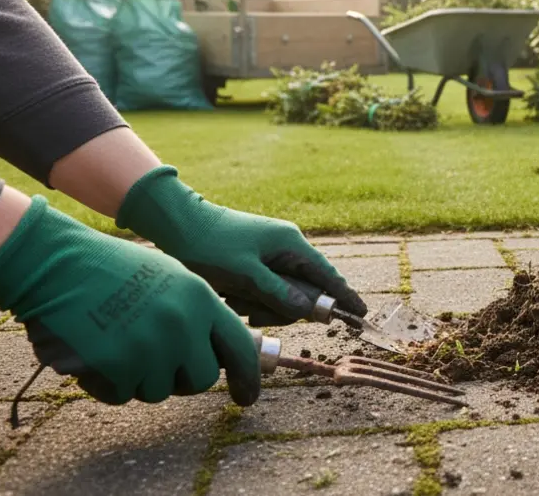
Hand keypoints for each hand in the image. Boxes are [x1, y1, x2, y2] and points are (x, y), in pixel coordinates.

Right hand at [0, 195, 260, 405]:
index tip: (247, 396)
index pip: (239, 347)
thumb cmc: (115, 270)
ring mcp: (149, 348)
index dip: (248, 377)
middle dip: (183, 377)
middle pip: (201, 379)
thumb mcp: (173, 279)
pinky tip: (98, 352)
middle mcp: (181, 325)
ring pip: (159, 390)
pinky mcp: (116, 368)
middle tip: (159, 359)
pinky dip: (110, 382)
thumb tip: (227, 353)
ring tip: (121, 342)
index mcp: (200, 300)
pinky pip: (123, 395)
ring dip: (142, 377)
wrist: (58, 265)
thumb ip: (201, 314)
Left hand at [115, 166, 365, 326]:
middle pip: (302, 291)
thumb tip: (306, 309)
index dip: (344, 296)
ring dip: (260, 305)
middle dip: (280, 308)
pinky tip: (229, 295)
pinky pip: (265, 289)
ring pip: (281, 294)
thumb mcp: (243, 273)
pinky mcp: (256, 261)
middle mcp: (286, 248)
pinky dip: (250, 299)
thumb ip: (276, 292)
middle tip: (250, 312)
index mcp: (290, 244)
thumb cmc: (209, 245)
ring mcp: (271, 254)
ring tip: (232, 300)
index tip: (361, 313)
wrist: (177, 223)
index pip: (327, 275)